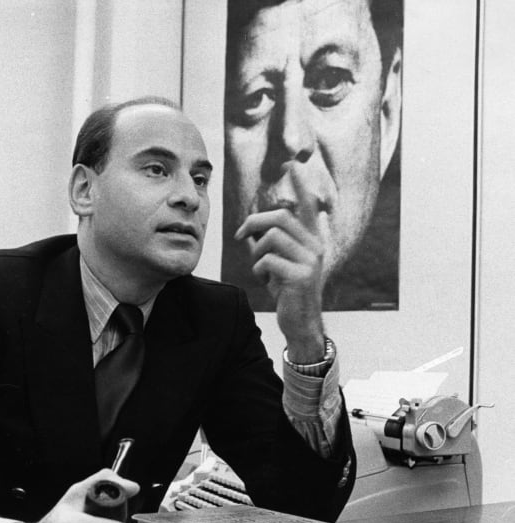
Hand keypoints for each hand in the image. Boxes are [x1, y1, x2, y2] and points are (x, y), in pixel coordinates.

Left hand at [234, 176, 325, 361]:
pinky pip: (268, 261)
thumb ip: (270, 244)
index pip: (306, 208)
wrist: (301, 323)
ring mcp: (311, 261)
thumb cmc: (287, 292)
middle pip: (280, 218)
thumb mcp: (279, 264)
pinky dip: (259, 271)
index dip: (301, 187)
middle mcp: (315, 246)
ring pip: (272, 238)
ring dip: (256, 253)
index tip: (296, 165)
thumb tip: (250, 229)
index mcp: (311, 240)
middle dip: (254, 223)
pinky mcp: (302, 276)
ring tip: (261, 269)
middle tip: (239, 236)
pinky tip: (266, 283)